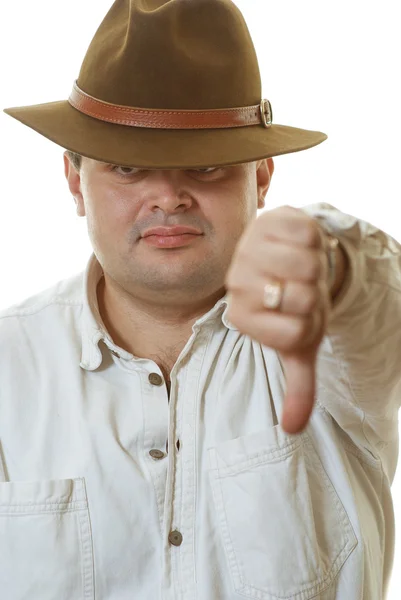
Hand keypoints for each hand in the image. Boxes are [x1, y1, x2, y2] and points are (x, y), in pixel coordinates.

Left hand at [224, 205, 331, 433]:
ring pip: (307, 265)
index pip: (296, 334)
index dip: (310, 323)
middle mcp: (238, 284)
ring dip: (316, 268)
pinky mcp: (268, 219)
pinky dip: (315, 241)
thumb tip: (293, 429)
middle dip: (315, 296)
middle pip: (305, 299)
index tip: (298, 314)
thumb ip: (296, 386)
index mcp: (242, 318)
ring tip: (301, 268)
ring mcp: (250, 249)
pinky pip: (308, 234)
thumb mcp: (297, 345)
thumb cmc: (292, 305)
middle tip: (302, 289)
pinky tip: (299, 245)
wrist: (287, 259)